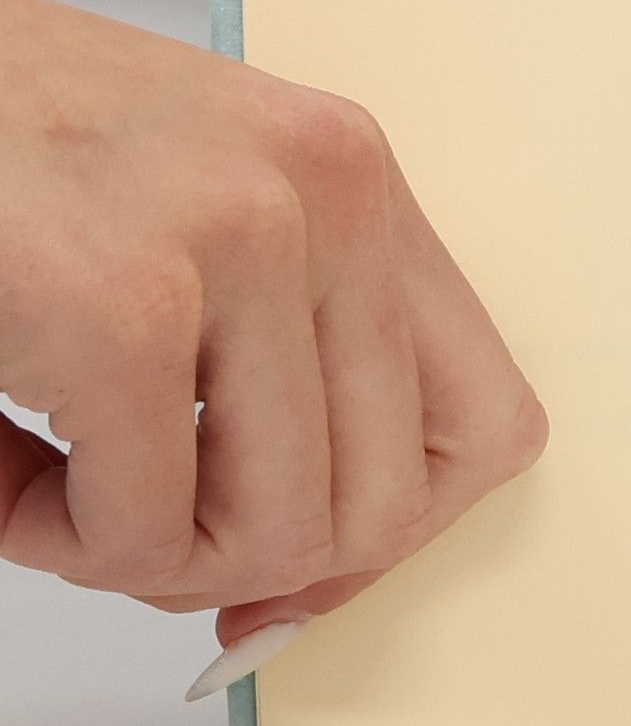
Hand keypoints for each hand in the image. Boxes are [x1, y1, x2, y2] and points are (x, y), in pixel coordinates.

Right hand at [0, 0, 546, 664]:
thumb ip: (283, 378)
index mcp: (356, 181)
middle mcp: (330, 197)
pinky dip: (63, 544)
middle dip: (260, 559)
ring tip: (69, 489)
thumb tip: (306, 582)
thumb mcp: (196, 225)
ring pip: (282, 533)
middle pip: (389, 501)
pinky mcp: (123, 306)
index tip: (300, 554)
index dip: (393, 526)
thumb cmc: (7, 144)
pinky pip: (143, 533)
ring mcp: (240, 242)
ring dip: (155, 556)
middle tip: (153, 526)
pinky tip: (12, 476)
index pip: (486, 422)